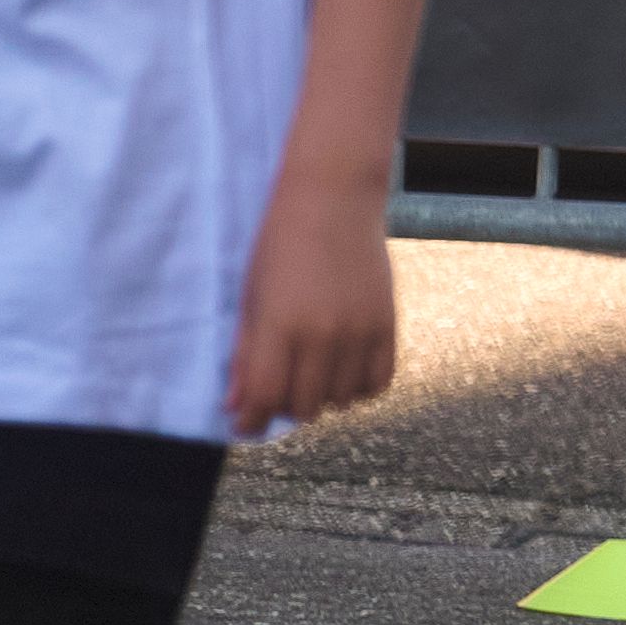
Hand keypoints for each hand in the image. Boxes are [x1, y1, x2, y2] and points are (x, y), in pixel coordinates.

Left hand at [228, 163, 400, 434]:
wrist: (334, 200)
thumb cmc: (280, 245)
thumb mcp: (252, 298)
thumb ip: (245, 353)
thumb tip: (237, 406)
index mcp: (281, 325)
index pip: (266, 397)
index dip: (251, 421)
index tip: (244, 424)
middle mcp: (325, 334)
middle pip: (305, 406)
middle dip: (285, 407)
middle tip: (278, 389)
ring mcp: (361, 330)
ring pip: (343, 400)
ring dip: (323, 398)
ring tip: (312, 376)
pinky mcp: (388, 323)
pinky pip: (379, 382)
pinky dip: (360, 388)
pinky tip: (344, 372)